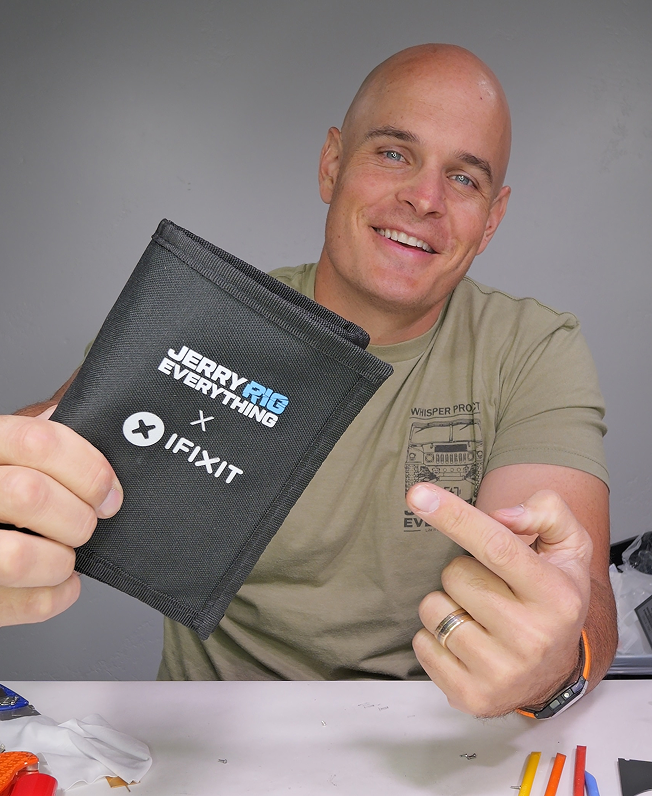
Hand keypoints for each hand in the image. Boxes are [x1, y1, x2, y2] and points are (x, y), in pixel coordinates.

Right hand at [0, 407, 122, 625]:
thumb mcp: (6, 447)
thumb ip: (39, 431)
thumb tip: (86, 407)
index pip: (38, 440)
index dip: (88, 468)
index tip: (109, 492)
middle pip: (31, 495)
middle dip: (77, 517)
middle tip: (88, 524)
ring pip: (17, 557)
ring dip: (60, 561)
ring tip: (65, 555)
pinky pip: (16, 604)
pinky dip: (52, 598)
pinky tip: (60, 583)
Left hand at [405, 482, 591, 716]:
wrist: (556, 672)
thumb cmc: (553, 598)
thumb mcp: (568, 547)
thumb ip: (545, 513)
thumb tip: (500, 516)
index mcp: (555, 595)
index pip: (496, 546)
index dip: (454, 516)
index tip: (418, 494)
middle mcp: (532, 636)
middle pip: (455, 574)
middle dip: (462, 571)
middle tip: (490, 587)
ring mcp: (502, 671)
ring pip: (433, 608)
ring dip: (446, 603)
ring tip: (477, 615)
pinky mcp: (472, 696)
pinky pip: (421, 644)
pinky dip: (434, 636)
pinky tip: (466, 642)